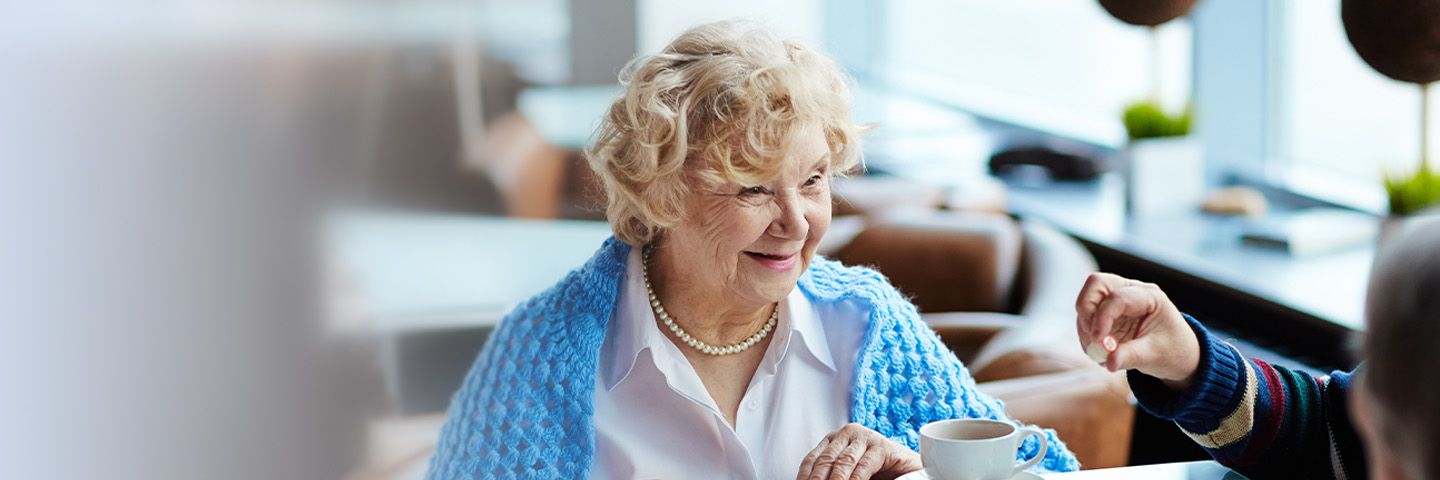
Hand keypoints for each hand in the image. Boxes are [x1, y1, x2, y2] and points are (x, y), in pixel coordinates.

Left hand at [796, 423, 921, 479]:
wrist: (908, 470)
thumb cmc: (877, 474)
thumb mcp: (847, 475)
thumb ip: (832, 476)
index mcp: (834, 440)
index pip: (812, 459)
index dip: (805, 476)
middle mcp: (847, 434)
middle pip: (825, 461)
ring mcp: (865, 437)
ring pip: (843, 463)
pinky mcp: (882, 446)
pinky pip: (863, 466)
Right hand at [1075, 273, 1200, 389]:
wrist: (1176, 354)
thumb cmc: (1172, 350)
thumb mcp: (1155, 355)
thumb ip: (1131, 356)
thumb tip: (1108, 362)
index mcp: (1149, 296)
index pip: (1118, 297)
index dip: (1103, 318)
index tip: (1098, 342)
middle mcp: (1130, 292)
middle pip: (1096, 284)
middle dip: (1086, 310)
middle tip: (1091, 337)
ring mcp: (1115, 301)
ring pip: (1086, 302)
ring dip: (1085, 329)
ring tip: (1100, 354)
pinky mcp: (1104, 314)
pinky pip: (1086, 320)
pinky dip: (1086, 337)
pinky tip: (1101, 353)